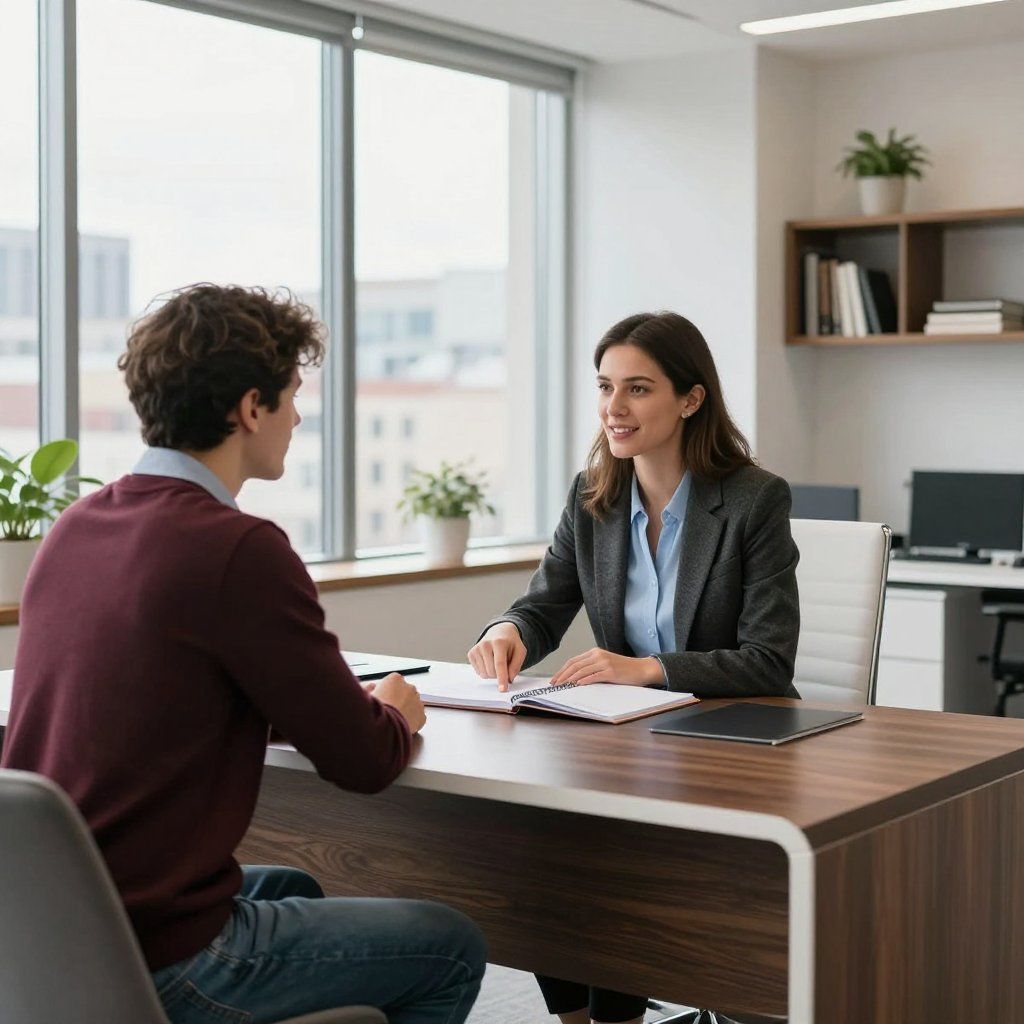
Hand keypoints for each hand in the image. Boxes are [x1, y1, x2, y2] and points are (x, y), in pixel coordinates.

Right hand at [371, 672, 425, 733]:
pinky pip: (418, 717)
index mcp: (395, 679)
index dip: (386, 692)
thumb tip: (371, 686)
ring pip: (413, 704)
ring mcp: (417, 701)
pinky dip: (413, 722)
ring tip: (395, 720)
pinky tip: (402, 726)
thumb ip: (369, 688)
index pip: (393, 683)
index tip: (382, 700)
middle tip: (389, 711)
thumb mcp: (364, 695)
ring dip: (406, 710)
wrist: (384, 727)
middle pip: (404, 692)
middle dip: (398, 700)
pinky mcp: (422, 716)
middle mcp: (409, 687)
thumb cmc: (373, 711)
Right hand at [468, 622, 526, 692]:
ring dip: (493, 673)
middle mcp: (485, 644)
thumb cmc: (510, 643)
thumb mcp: (520, 651)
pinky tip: (489, 661)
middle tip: (505, 664)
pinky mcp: (471, 654)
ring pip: (484, 674)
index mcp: (499, 642)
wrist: (499, 632)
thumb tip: (509, 679)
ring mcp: (476, 649)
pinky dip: (486, 671)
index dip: (502, 678)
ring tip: (497, 661)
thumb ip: (516, 665)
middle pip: (492, 671)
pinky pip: (479, 672)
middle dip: (500, 674)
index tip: (502, 689)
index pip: (500, 664)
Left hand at [549, 648, 663, 687]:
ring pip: (581, 671)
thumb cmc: (623, 669)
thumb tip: (574, 678)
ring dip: (569, 679)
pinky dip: (583, 681)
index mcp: (595, 652)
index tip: (555, 678)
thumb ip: (591, 667)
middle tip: (554, 684)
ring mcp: (604, 663)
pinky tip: (577, 686)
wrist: (641, 669)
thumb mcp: (605, 664)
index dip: (562, 670)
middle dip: (562, 675)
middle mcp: (598, 655)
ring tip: (562, 686)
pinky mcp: (610, 672)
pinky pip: (593, 676)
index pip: (573, 661)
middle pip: (574, 665)